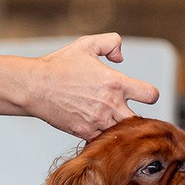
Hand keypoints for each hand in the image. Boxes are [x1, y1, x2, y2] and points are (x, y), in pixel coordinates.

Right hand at [32, 34, 159, 140]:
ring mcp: (98, 121)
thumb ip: (111, 43)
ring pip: (122, 133)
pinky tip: (98, 129)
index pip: (150, 95)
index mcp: (116, 83)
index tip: (143, 95)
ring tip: (112, 121)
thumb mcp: (87, 44)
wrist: (35, 87)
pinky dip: (104, 137)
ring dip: (120, 128)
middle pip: (139, 119)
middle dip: (135, 116)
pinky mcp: (85, 132)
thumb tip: (121, 58)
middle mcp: (111, 104)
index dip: (150, 95)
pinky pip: (103, 140)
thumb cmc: (59, 65)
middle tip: (126, 111)